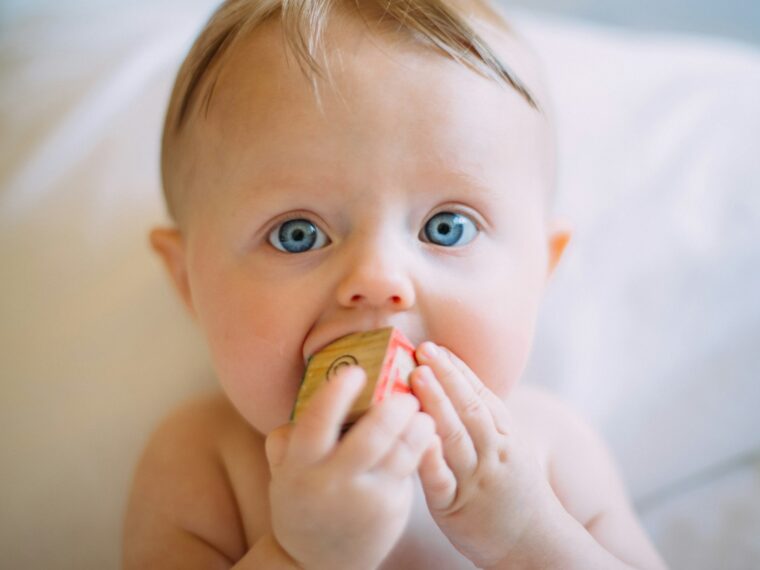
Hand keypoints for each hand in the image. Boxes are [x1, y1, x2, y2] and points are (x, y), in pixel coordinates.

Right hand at [265, 366, 435, 569]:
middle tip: (405, 393)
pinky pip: (410, 470)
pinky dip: (422, 447)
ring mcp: (366, 500)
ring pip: (401, 453)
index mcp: (300, 467)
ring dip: (418, 427)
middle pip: (372, 437)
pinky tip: (426, 433)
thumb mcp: (284, 473)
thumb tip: (305, 399)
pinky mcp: (392, 510)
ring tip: (422, 412)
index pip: (318, 422)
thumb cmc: (303, 502)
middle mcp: (333, 483)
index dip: (337, 394)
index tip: (355, 372)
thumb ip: (288, 438)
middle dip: (393, 409)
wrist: (318, 563)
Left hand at [411, 343, 554, 568]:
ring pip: (455, 436)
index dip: (457, 369)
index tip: (436, 346)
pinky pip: (442, 480)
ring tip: (417, 376)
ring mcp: (475, 479)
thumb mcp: (508, 446)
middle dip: (446, 376)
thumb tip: (453, 380)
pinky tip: (418, 437)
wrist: (535, 543)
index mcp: (504, 434)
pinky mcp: (456, 506)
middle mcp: (492, 452)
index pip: (480, 394)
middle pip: (469, 408)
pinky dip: (431, 458)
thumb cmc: (512, 488)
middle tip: (423, 350)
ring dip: (436, 403)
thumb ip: (483, 417)